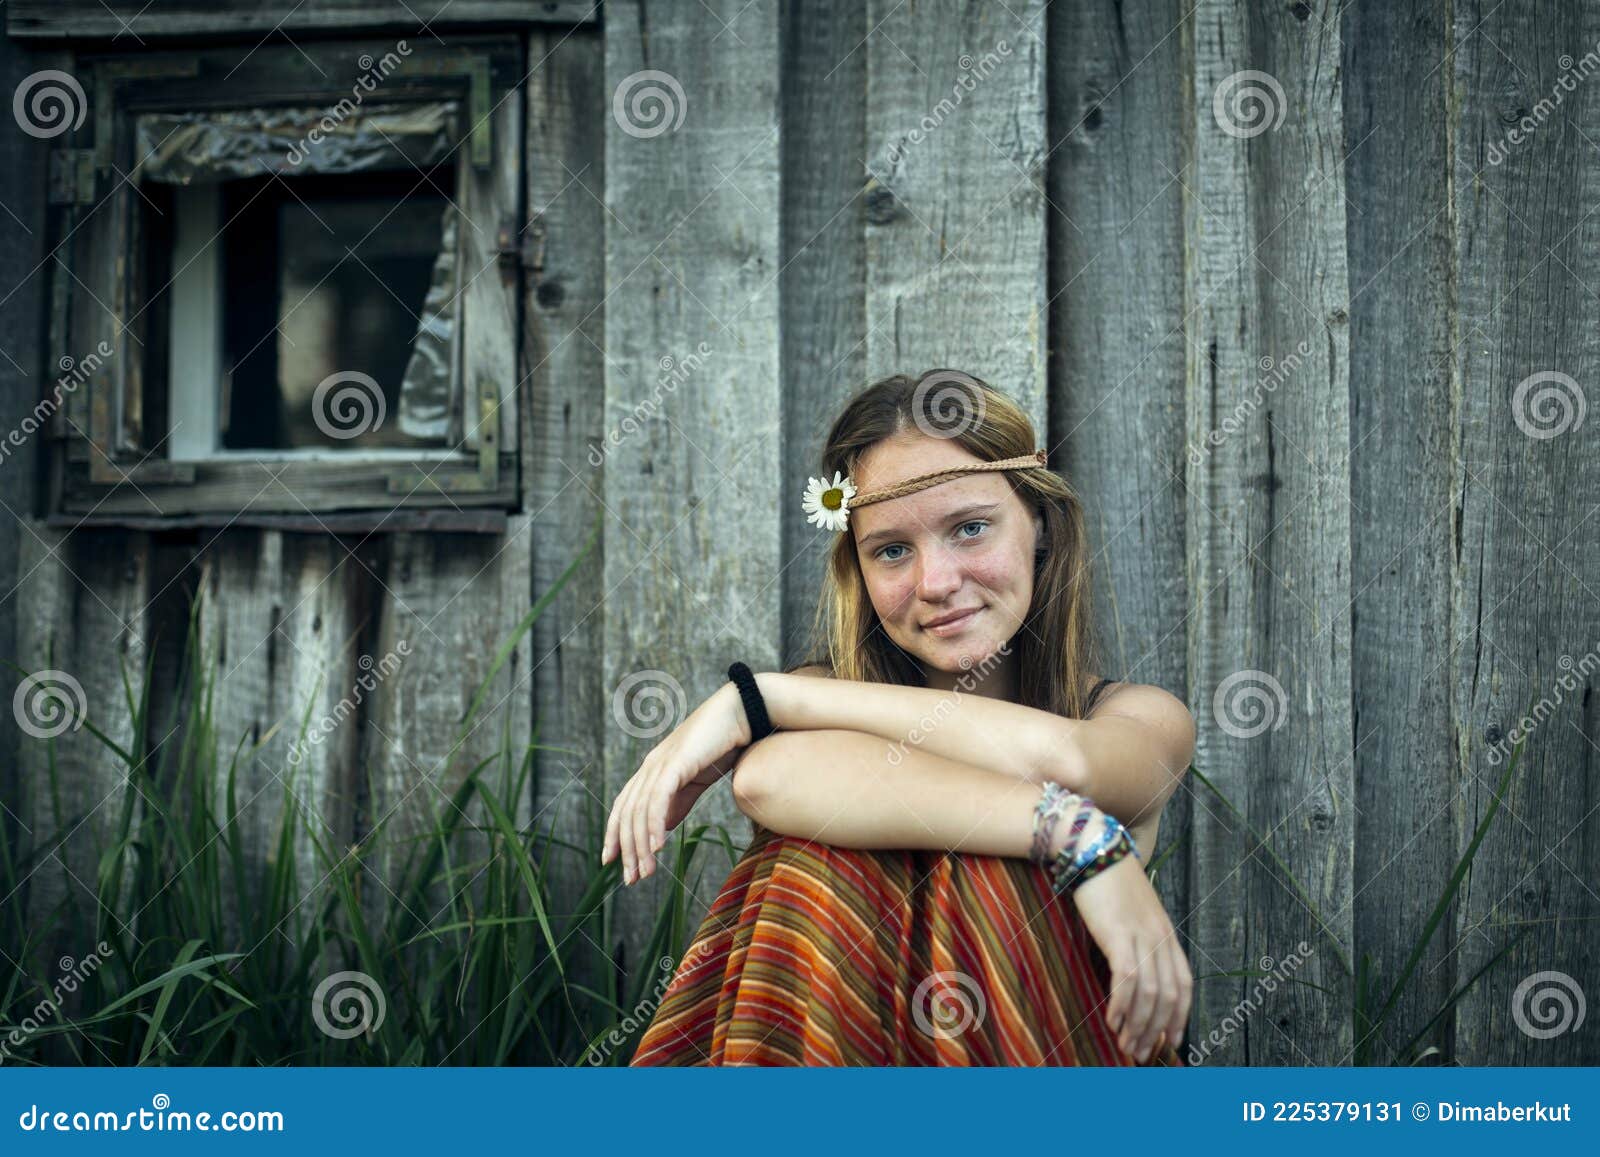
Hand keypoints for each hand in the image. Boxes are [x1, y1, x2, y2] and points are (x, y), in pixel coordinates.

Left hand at [601, 681, 751, 883]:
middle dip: (626, 849)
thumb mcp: (695, 781)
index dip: (615, 834)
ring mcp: (660, 762)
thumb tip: (661, 829)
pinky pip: (658, 799)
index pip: (624, 806)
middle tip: (630, 879)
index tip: (613, 862)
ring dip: (640, 845)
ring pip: (640, 810)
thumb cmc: (723, 744)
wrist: (742, 714)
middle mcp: (650, 765)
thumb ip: (677, 802)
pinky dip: (654, 825)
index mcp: (653, 769)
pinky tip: (656, 847)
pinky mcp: (675, 763)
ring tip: (645, 872)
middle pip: (627, 813)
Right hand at [1067, 825, 1191, 1062]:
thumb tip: (1132, 973)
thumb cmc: (1108, 882)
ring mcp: (1142, 936)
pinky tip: (1112, 1020)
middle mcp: (1160, 937)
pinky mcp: (1118, 934)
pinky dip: (1121, 1005)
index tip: (1169, 1042)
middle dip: (1156, 1031)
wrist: (1094, 848)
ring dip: (1138, 1025)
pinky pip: (1126, 979)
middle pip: (1168, 996)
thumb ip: (1139, 940)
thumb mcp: (1133, 913)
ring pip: (1149, 994)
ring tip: (1125, 1045)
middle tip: (1141, 1053)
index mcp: (1166, 934)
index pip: (1183, 985)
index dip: (1179, 1017)